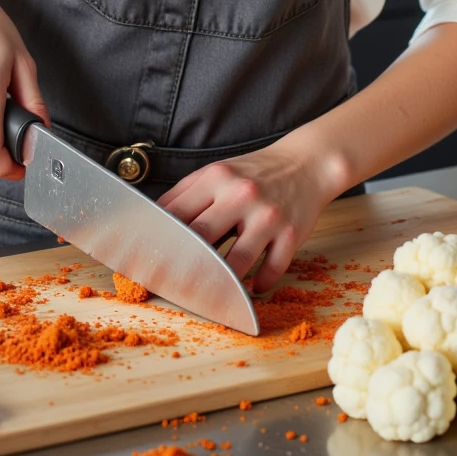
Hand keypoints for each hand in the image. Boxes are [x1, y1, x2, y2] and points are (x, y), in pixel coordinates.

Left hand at [157, 141, 337, 293]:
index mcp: (218, 178)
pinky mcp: (292, 234)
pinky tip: (251, 288)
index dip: (161, 239)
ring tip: (213, 291)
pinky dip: (259, 284)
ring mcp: (269, 216)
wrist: (306, 164)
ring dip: (223, 283)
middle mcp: (243, 195)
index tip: (150, 259)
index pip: (178, 213)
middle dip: (185, 265)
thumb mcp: (218, 172)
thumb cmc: (254, 173)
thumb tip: (152, 224)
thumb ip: (185, 194)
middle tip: (174, 284)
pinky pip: (272, 269)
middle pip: (202, 237)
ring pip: (238, 262)